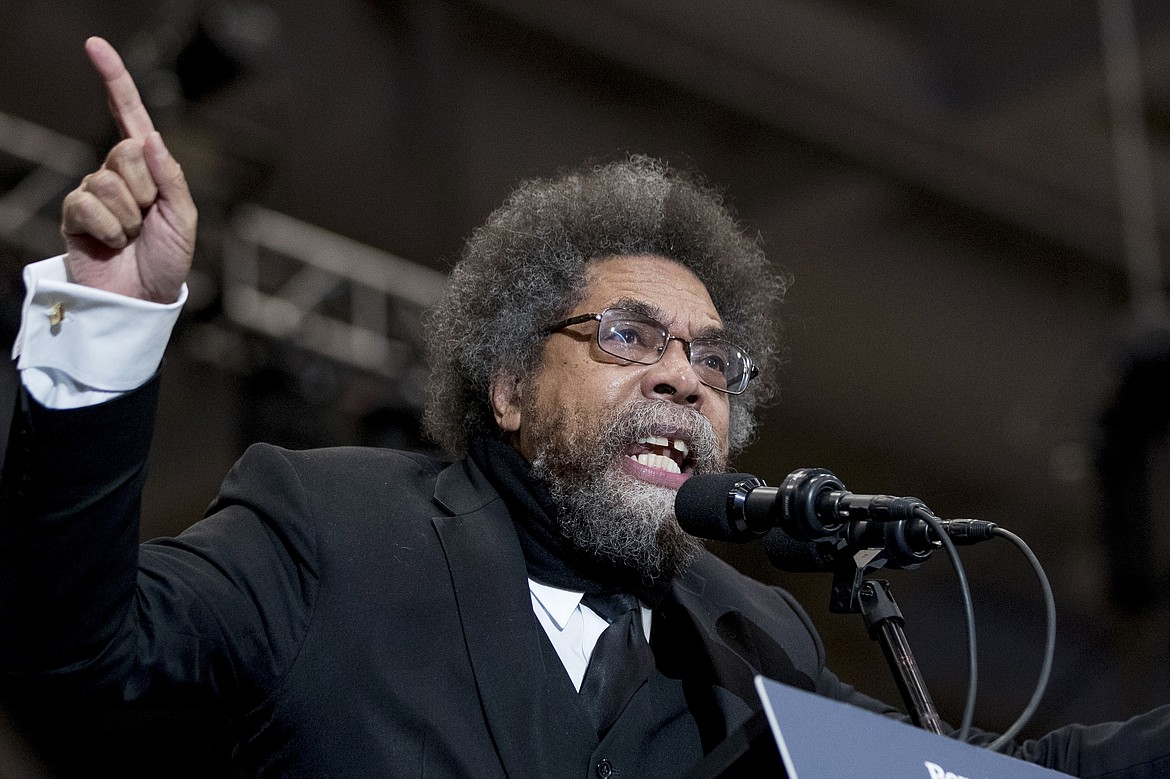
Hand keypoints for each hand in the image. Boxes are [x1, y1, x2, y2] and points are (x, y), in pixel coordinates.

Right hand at [60, 37, 196, 302]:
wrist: (143, 298)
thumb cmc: (168, 260)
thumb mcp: (183, 219)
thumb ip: (172, 178)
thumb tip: (151, 139)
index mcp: (150, 168)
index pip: (130, 117)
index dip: (114, 81)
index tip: (94, 45)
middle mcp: (119, 173)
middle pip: (126, 152)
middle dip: (144, 189)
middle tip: (148, 220)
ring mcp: (95, 192)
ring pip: (108, 182)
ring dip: (128, 217)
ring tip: (131, 238)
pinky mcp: (74, 214)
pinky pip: (88, 204)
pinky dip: (108, 229)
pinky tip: (111, 244)